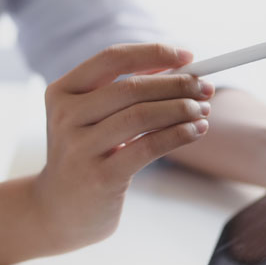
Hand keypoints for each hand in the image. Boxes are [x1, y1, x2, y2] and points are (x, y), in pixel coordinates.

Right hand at [32, 43, 213, 251]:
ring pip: (141, 116)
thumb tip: (179, 68)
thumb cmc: (86, 156)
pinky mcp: (99, 177)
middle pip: (131, 88)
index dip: (153, 53)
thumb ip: (124, 93)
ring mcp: (79, 148)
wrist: (59, 211)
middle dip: (176, 85)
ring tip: (203, 111)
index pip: (112, 59)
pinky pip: (147, 148)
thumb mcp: (91, 119)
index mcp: (62, 92)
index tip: (189, 56)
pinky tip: (195, 131)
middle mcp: (65, 117)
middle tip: (206, 88)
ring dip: (180, 110)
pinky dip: (178, 135)